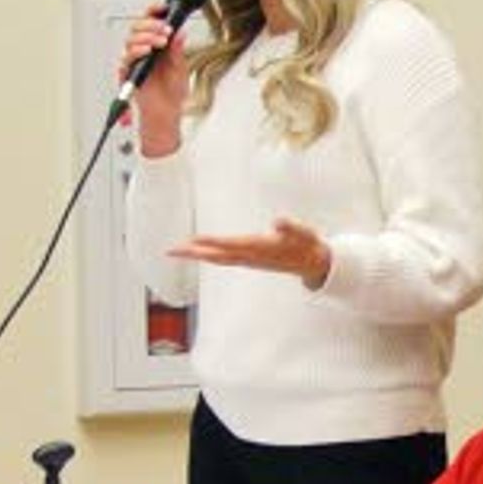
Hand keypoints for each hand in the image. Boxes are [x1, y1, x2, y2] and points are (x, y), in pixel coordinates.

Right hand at [117, 12, 191, 151]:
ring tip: (160, 41)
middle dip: (151, 24)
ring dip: (146, 36)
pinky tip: (148, 50)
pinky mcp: (128, 72)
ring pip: (130, 40)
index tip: (164, 7)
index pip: (151, 22)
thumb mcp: (181, 68)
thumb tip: (180, 33)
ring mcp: (135, 60)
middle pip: (137, 27)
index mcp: (156, 45)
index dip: (154, 11)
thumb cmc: (172, 92)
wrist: (166, 113)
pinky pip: (127, 58)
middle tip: (165, 29)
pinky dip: (137, 51)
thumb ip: (178, 51)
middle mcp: (143, 50)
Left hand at [173, 216, 332, 288]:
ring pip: (217, 258)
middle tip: (170, 251)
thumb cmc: (306, 245)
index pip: (230, 245)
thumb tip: (278, 220)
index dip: (211, 242)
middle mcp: (250, 257)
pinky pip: (222, 258)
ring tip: (178, 251)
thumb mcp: (303, 233)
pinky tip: (200, 252)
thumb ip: (291, 228)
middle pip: (216, 256)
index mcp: (259, 248)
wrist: (312, 263)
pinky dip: (208, 255)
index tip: (193, 239)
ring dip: (197, 255)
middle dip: (193, 253)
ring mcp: (248, 260)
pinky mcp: (248, 260)